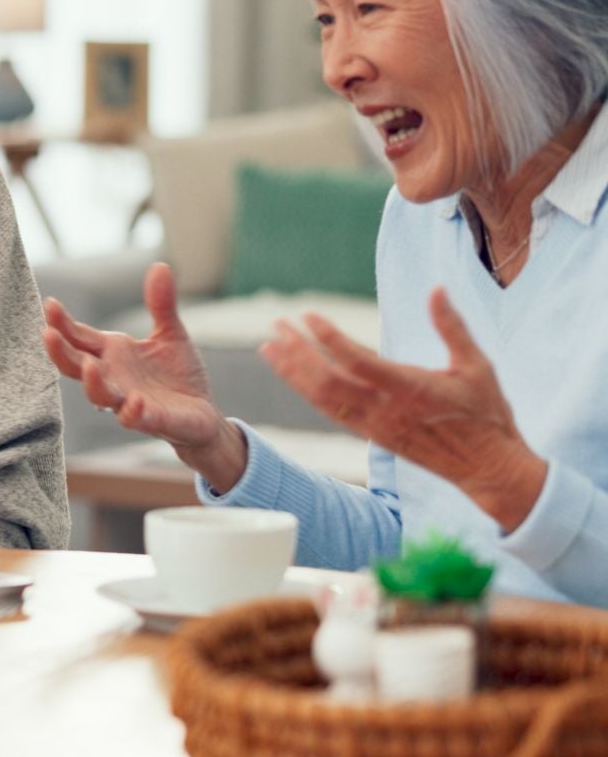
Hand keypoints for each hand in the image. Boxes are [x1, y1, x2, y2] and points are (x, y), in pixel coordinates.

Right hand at [43, 263, 246, 489]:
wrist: (202, 414)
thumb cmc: (178, 375)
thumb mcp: (170, 333)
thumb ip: (161, 304)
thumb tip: (160, 266)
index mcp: (112, 354)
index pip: (79, 337)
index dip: (62, 323)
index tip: (50, 305)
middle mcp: (112, 377)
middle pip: (76, 366)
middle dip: (60, 352)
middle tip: (47, 333)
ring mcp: (127, 400)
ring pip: (99, 395)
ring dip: (92, 382)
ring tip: (88, 366)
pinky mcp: (150, 420)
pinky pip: (135, 418)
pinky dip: (132, 411)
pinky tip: (135, 402)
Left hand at [259, 287, 545, 530]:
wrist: (487, 468)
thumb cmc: (486, 413)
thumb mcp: (477, 366)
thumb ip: (452, 327)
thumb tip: (437, 288)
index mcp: (412, 389)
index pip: (358, 361)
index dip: (329, 338)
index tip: (307, 315)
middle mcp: (387, 410)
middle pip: (328, 380)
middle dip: (297, 351)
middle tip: (275, 324)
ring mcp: (375, 426)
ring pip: (323, 399)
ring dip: (293, 372)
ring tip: (269, 347)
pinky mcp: (372, 436)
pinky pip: (331, 412)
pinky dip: (307, 392)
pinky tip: (292, 375)